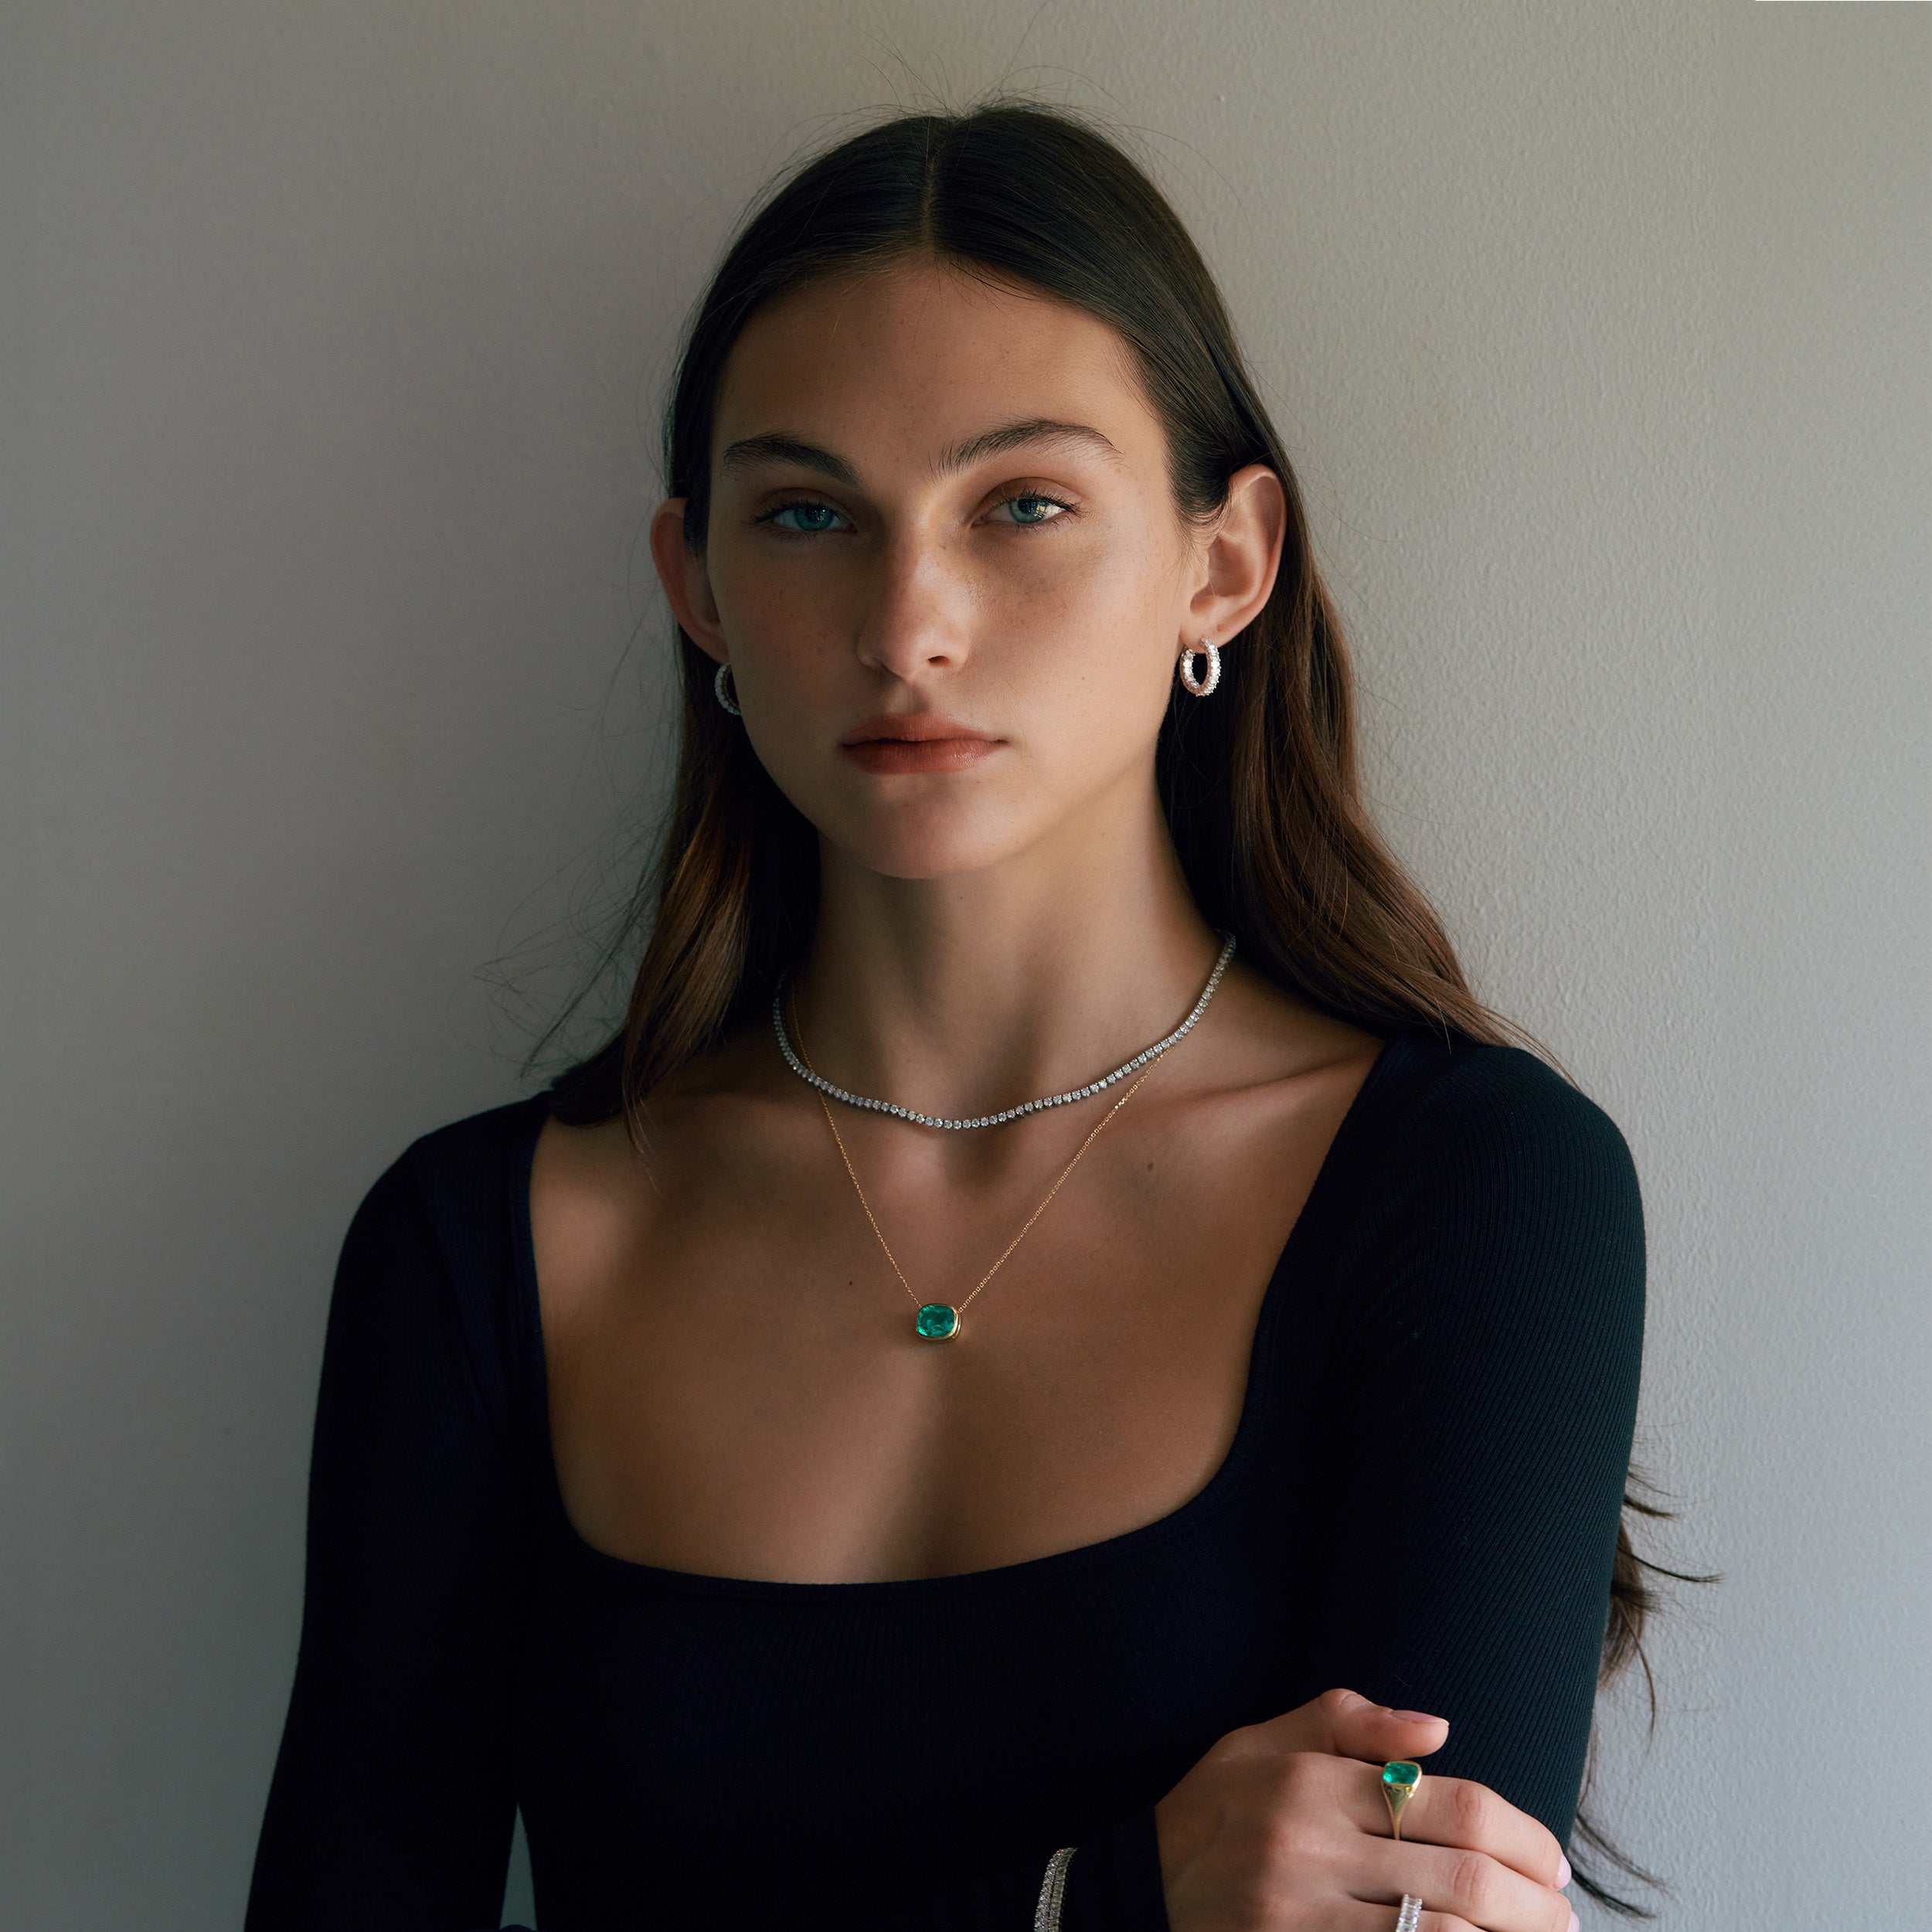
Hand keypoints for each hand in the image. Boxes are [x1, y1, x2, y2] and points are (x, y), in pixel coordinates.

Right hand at [1152, 1687, 1575, 1931]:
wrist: (1131, 1895)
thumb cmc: (1207, 1815)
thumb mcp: (1256, 1743)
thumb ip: (1344, 1722)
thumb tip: (1439, 1727)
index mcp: (1310, 1780)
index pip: (1452, 1803)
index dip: (1524, 1836)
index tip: (1555, 1861)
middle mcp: (1310, 1845)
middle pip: (1463, 1876)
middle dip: (1536, 1903)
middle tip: (1566, 1917)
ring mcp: (1302, 1916)